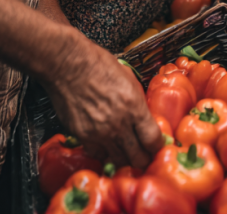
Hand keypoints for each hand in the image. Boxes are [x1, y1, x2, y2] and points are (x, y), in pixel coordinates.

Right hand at [42, 32, 162, 168]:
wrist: (69, 65)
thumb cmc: (98, 65)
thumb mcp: (129, 79)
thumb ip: (137, 101)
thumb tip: (143, 116)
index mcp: (134, 106)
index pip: (153, 140)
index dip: (157, 146)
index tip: (156, 146)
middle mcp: (118, 123)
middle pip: (137, 158)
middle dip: (143, 158)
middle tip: (143, 154)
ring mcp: (100, 133)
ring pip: (118, 160)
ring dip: (123, 157)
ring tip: (124, 150)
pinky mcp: (83, 136)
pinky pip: (97, 153)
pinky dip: (103, 152)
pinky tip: (105, 143)